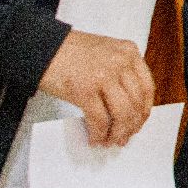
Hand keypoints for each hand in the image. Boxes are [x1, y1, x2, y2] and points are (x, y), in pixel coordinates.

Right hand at [39, 30, 154, 147]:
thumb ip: (121, 72)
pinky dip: (99, 133)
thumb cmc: (69, 51)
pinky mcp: (85, 90)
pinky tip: (95, 138)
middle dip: (131, 125)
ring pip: (122, 114)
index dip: (144, 110)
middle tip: (124, 137)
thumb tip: (129, 106)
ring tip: (110, 141)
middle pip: (136, 103)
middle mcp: (120, 62)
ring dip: (117, 133)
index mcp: (128, 52)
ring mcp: (103, 75)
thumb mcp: (106, 53)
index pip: (147, 87)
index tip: (139, 121)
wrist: (41, 46)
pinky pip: (99, 120)